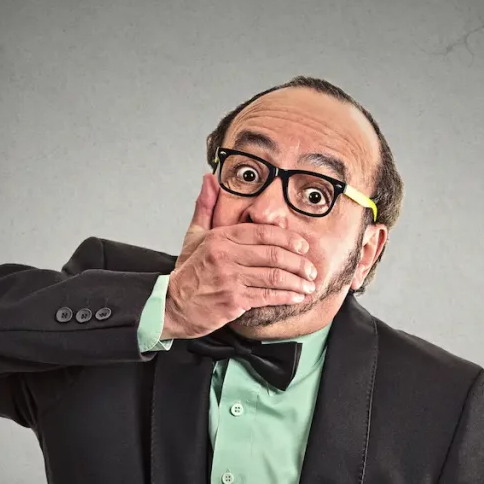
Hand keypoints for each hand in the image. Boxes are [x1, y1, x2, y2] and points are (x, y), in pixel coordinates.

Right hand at [162, 174, 318, 339]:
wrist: (171, 305)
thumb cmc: (187, 272)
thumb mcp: (194, 236)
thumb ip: (206, 207)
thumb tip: (209, 178)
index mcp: (221, 237)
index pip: (263, 232)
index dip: (288, 238)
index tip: (303, 246)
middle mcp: (226, 255)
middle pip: (273, 254)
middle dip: (298, 262)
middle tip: (311, 270)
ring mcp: (230, 278)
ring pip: (273, 276)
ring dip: (297, 282)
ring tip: (309, 286)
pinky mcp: (233, 300)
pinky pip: (266, 296)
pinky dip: (286, 297)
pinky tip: (297, 297)